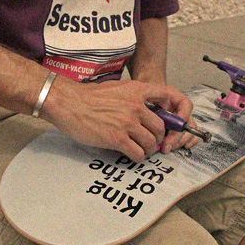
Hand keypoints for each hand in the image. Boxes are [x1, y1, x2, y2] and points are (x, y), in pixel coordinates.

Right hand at [41, 77, 194, 161]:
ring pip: (152, 143)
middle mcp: (136, 106)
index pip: (170, 96)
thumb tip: (148, 112)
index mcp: (137, 90)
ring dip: (148, 149)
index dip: (176, 110)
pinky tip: (131, 154)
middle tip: (151, 142)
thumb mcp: (117, 88)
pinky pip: (138, 153)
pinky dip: (137, 157)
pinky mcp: (117, 138)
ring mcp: (127, 122)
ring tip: (141, 149)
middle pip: (162, 127)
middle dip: (158, 138)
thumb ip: (134, 97)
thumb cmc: (88, 97)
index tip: (172, 121)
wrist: (68, 103)